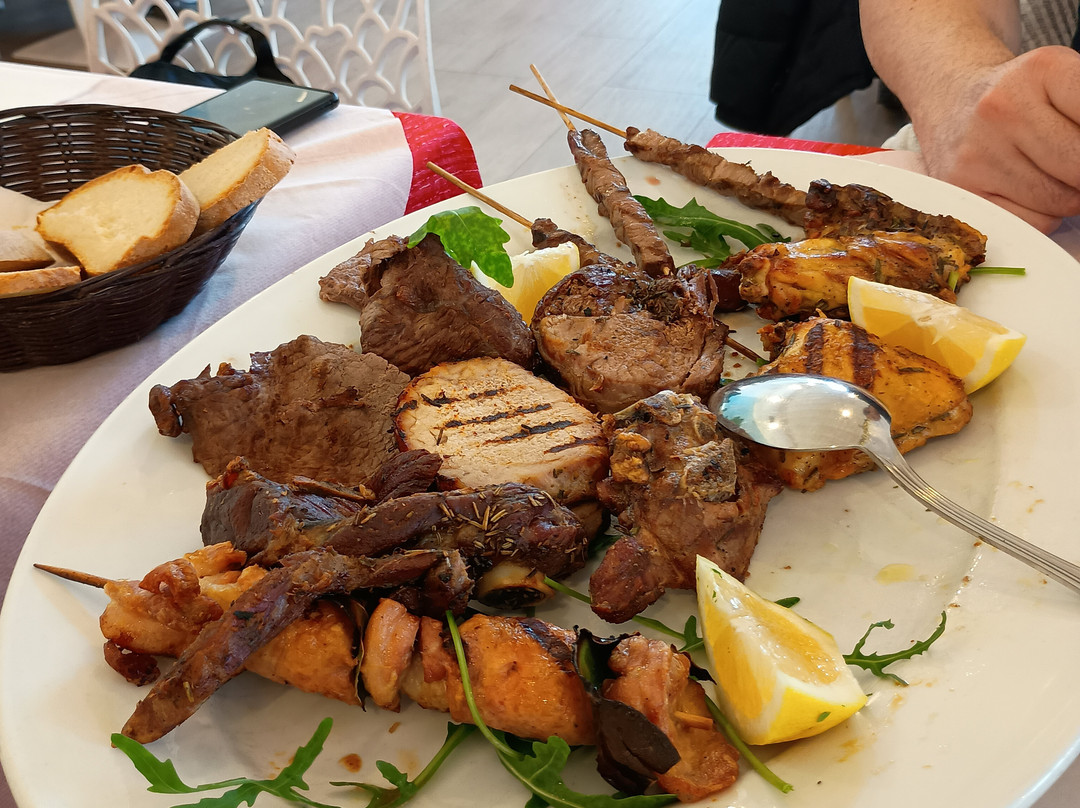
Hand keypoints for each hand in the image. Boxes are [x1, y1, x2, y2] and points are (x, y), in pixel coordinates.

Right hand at [915, 46, 1079, 232]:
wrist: (951, 101)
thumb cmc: (1018, 97)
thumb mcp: (1061, 80)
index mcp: (1041, 70)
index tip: (1079, 148)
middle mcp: (1002, 110)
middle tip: (1072, 162)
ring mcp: (977, 154)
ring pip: (1059, 201)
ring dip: (1065, 195)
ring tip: (1045, 172)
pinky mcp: (963, 190)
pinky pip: (1031, 222)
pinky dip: (1040, 214)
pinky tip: (1024, 191)